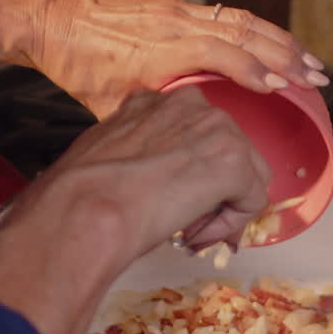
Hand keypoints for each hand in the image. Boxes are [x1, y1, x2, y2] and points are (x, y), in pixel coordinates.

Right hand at [0, 87, 268, 333]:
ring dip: (220, 211)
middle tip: (182, 225)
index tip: (166, 200)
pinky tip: (192, 233)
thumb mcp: (109, 158)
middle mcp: (191, 104)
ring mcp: (217, 129)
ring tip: (185, 231)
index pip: (195, 135)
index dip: (189, 175)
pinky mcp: (234, 162)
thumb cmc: (80, 194)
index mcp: (155, 101)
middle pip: (228, 153)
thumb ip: (143, 159)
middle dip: (213, 193)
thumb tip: (160, 185)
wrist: (83, 209)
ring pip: (247, 177)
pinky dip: (228, 226)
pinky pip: (252, 201)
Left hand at [25, 0, 328, 118]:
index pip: (220, 53)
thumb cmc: (79, 65)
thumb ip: (150, 123)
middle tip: (316, 78)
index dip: (253, 70)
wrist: (56, 21)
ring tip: (310, 62)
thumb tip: (176, 159)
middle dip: (285, 57)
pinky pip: (229, 16)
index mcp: (160, 51)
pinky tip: (277, 45)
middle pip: (244, 33)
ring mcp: (180, 12)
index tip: (282, 86)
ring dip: (281, 42)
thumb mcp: (111, 104)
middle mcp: (176, 25)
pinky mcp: (179, 7)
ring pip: (242, 22)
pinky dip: (259, 31)